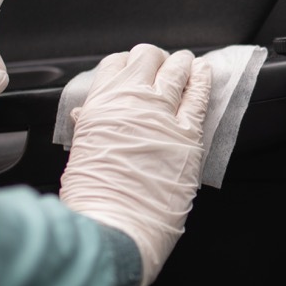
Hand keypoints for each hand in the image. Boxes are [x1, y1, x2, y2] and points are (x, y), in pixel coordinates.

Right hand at [58, 44, 210, 285]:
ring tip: (185, 62)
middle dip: (154, 59)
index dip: (125, 64)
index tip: (131, 68)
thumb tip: (85, 115)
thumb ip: (88, 128)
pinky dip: (203, 80)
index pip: (113, 65)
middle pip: (146, 60)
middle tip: (159, 65)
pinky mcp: (188, 135)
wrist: (116, 226)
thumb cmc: (93, 200)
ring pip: (176, 71)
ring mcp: (162, 116)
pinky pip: (199, 97)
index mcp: (99, 107)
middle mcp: (130, 102)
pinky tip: (205, 71)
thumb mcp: (80, 154)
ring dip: (180, 64)